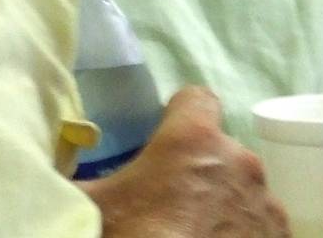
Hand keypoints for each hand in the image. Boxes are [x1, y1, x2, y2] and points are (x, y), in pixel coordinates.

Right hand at [82, 86, 289, 236]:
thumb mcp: (87, 203)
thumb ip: (79, 172)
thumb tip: (56, 160)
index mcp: (194, 140)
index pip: (197, 98)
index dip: (179, 116)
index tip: (163, 142)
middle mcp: (240, 163)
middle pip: (220, 151)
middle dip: (199, 171)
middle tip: (169, 206)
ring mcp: (266, 206)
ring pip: (242, 191)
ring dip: (223, 206)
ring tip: (193, 235)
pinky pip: (261, 227)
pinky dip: (243, 236)